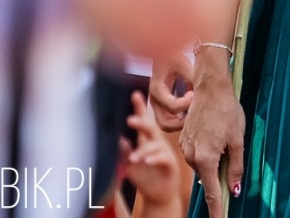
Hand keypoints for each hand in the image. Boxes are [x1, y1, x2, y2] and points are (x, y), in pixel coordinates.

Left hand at [124, 91, 179, 205]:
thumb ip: (125, 153)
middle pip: (151, 128)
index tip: (135, 94)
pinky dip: (155, 159)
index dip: (140, 108)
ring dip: (144, 150)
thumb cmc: (146, 178)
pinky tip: (148, 161)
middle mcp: (157, 144)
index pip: (144, 122)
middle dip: (142, 122)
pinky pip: (163, 158)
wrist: (159, 195)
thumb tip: (119, 139)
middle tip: (130, 119)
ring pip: (155, 146)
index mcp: (147, 141)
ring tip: (133, 158)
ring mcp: (164, 153)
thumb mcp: (131, 165)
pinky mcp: (170, 165)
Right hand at [148, 49, 194, 132]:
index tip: (193, 93)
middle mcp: (154, 100)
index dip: (186, 103)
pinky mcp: (161, 106)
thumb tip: (201, 92)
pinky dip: (179, 120)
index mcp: (157, 89)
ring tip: (194, 112)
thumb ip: (191, 78)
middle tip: (195, 111)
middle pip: (165, 123)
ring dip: (180, 123)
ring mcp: (156, 105)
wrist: (164, 55)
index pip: (172, 107)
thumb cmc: (173, 57)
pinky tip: (191, 110)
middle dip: (182, 122)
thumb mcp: (183, 64)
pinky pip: (168, 119)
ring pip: (166, 124)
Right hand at [178, 48, 244, 217]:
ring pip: (202, 165)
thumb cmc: (227, 112)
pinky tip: (214, 132)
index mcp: (206, 159)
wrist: (210, 88)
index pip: (212, 193)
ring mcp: (185, 148)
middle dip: (219, 173)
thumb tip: (234, 190)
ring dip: (213, 159)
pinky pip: (196, 153)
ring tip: (223, 134)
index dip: (217, 210)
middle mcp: (191, 156)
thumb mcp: (238, 140)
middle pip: (208, 177)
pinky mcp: (182, 140)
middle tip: (231, 149)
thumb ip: (236, 166)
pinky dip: (206, 150)